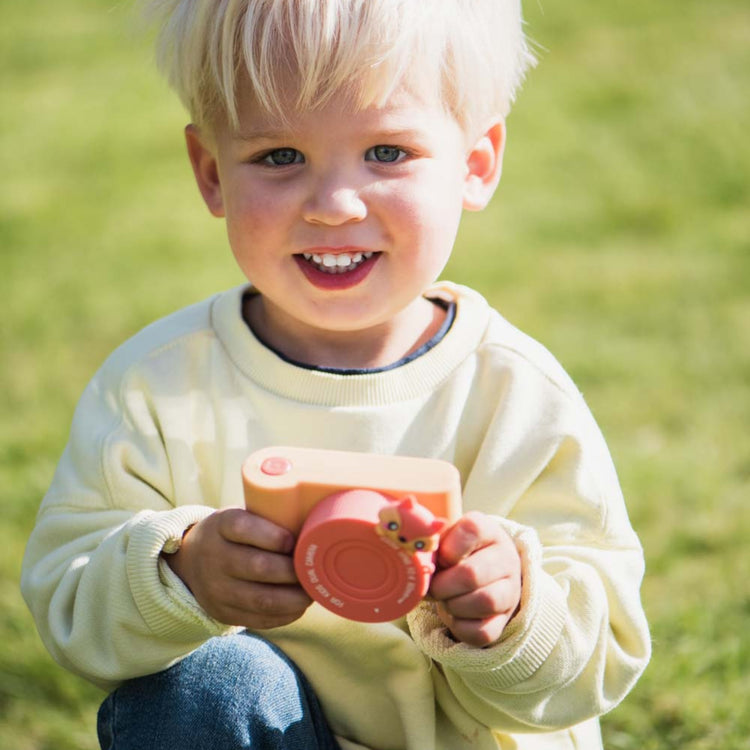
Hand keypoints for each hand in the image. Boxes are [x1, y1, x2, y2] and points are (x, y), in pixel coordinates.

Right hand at [164, 508, 311, 628]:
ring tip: (312, 591)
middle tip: (314, 569)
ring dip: (294, 598)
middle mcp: (215, 557)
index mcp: (221, 525)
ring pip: (261, 599)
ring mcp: (216, 588)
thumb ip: (271, 516)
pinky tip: (299, 606)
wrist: (192, 559)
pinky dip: (284, 615)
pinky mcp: (223, 612)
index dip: (274, 536)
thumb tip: (319, 522)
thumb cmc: (235, 533)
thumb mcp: (242, 514)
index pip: (243, 527)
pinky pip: (258, 619)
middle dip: (292, 570)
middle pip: (258, 566)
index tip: (294, 540)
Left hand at [428, 511, 520, 646]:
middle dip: (442, 585)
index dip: (447, 549)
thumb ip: (433, 539)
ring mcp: (509, 590)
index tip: (439, 559)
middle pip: (471, 574)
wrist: (486, 572)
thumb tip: (414, 555)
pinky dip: (460, 627)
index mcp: (489, 531)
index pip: (471, 530)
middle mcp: (506, 558)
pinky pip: (483, 631)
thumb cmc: (457, 550)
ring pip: (483, 602)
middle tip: (432, 587)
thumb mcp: (448, 535)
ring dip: (452, 605)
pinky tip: (453, 615)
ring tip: (444, 599)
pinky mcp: (504, 620)